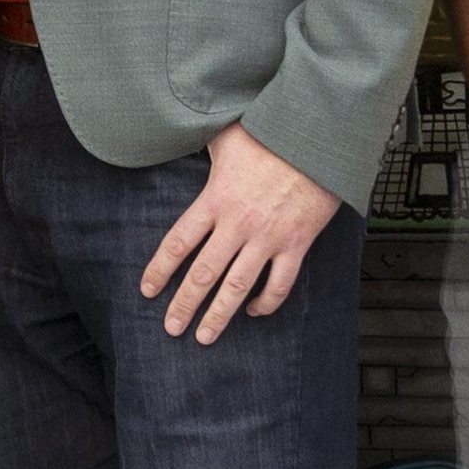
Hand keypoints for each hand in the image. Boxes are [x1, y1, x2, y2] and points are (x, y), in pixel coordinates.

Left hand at [138, 124, 342, 344]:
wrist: (321, 139)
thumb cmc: (273, 132)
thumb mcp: (227, 136)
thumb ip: (202, 146)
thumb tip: (182, 135)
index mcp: (215, 199)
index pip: (178, 242)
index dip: (160, 269)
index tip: (148, 290)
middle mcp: (238, 223)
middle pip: (203, 274)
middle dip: (184, 305)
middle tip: (172, 327)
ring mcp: (268, 237)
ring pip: (237, 286)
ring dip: (219, 316)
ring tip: (205, 336)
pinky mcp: (297, 243)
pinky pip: (280, 284)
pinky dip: (266, 303)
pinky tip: (254, 311)